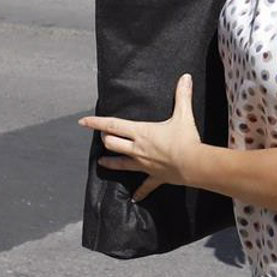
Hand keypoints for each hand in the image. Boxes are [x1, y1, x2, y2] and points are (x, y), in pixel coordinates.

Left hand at [78, 74, 205, 201]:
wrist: (193, 164)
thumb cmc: (186, 140)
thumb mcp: (183, 115)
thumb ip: (182, 96)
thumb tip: (185, 78)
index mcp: (141, 132)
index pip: (113, 125)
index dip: (96, 122)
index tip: (83, 122)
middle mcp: (138, 149)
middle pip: (113, 143)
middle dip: (105, 138)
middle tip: (102, 136)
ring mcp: (144, 164)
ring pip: (121, 163)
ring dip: (111, 162)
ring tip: (102, 162)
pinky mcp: (154, 176)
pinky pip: (145, 186)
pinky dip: (140, 192)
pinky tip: (135, 198)